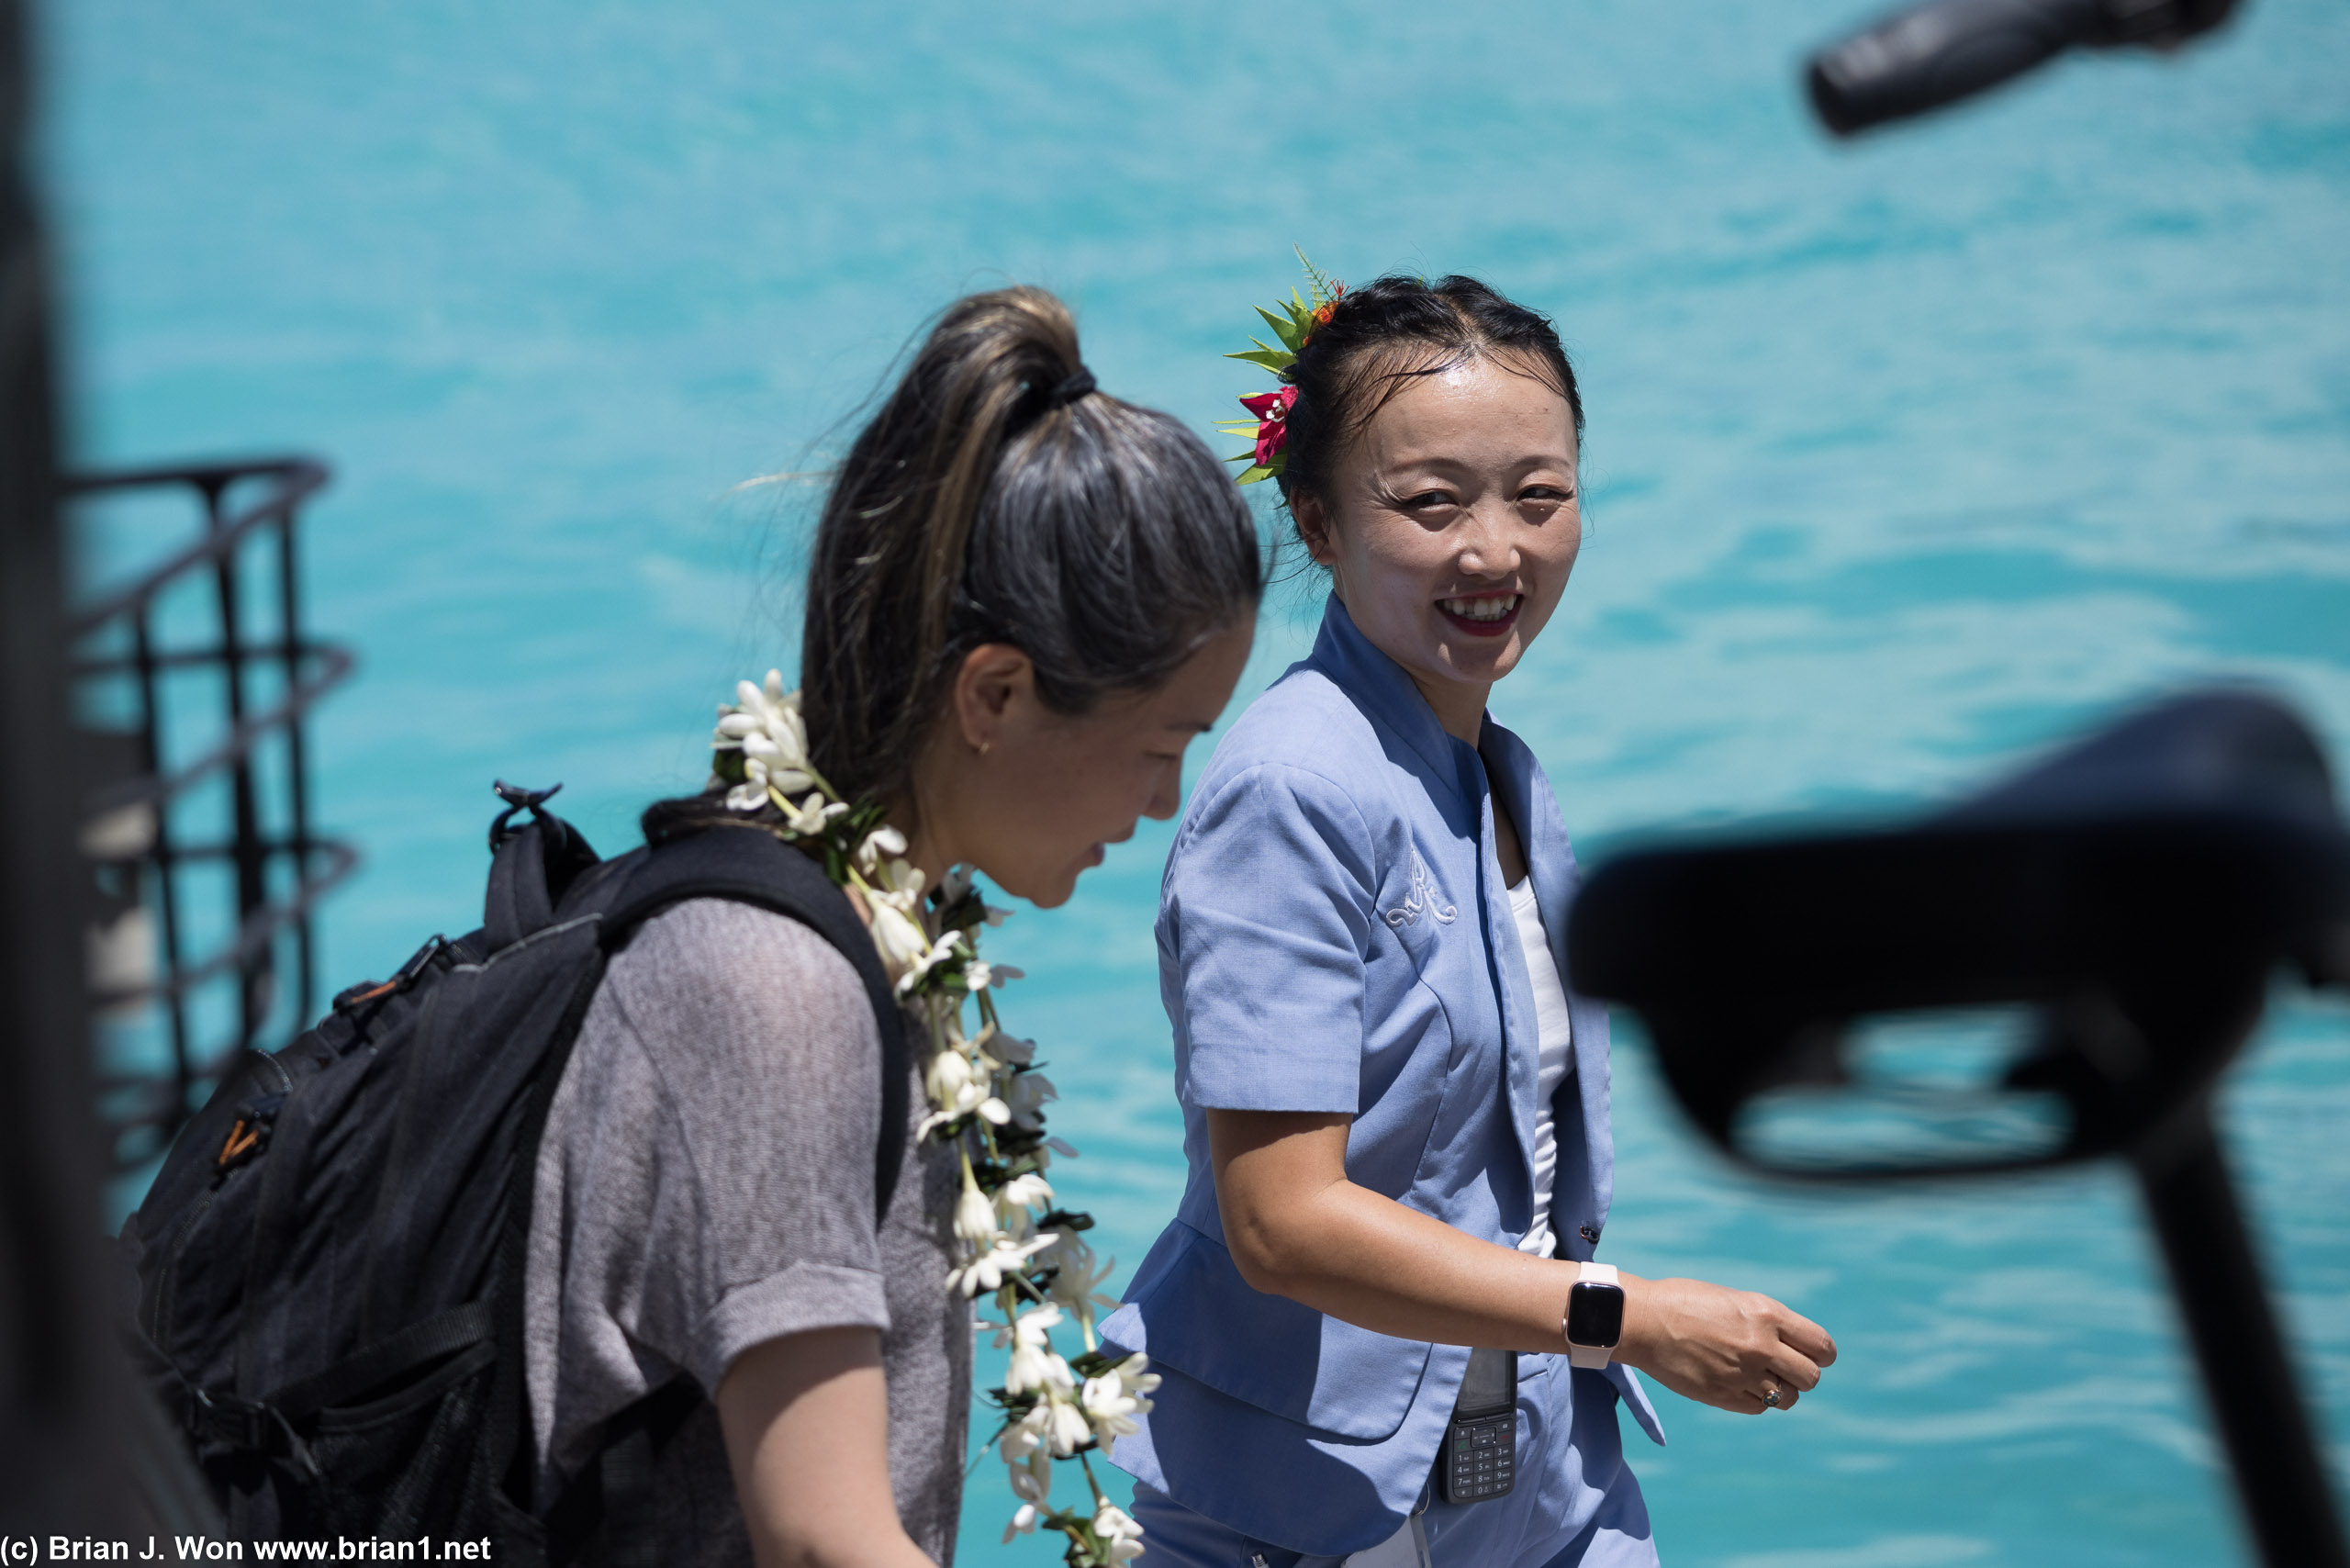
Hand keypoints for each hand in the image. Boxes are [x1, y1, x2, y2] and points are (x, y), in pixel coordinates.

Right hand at [1614, 1274, 1836, 1415]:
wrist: (1643, 1321)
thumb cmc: (1685, 1303)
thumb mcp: (1736, 1301)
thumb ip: (1769, 1323)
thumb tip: (1795, 1346)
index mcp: (1766, 1314)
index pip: (1821, 1346)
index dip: (1821, 1354)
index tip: (1811, 1355)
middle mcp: (1761, 1345)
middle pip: (1810, 1376)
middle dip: (1801, 1374)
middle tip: (1784, 1368)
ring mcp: (1743, 1374)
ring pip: (1788, 1398)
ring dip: (1780, 1390)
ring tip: (1759, 1377)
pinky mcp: (1725, 1397)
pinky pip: (1760, 1408)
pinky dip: (1755, 1399)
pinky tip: (1737, 1384)